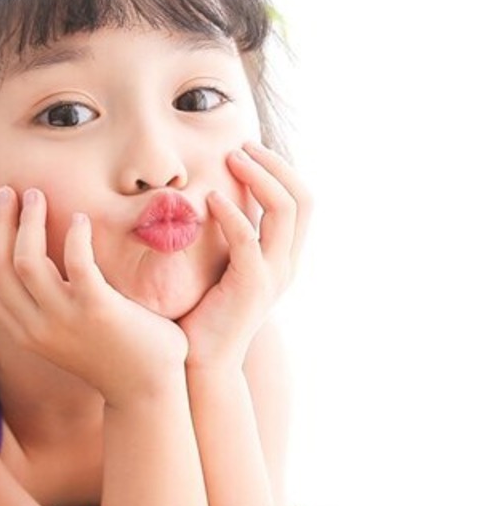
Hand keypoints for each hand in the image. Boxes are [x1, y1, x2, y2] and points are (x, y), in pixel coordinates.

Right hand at [0, 185, 187, 406]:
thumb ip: (41, 308)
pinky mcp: (98, 310)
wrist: (147, 391)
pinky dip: (74, 235)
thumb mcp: (60, 336)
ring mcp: (65, 319)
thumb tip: (29, 266)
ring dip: (28, 221)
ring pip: (27, 260)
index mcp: (24, 333)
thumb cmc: (108, 354)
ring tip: (37, 195)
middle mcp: (36, 327)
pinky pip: (76, 262)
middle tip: (7, 192)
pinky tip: (81, 219)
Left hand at [178, 142, 311, 368]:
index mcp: (284, 257)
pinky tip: (210, 197)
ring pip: (284, 212)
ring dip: (259, 178)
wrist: (202, 359)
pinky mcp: (251, 286)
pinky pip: (248, 240)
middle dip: (274, 165)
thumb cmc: (203, 310)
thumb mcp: (221, 266)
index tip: (249, 150)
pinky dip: (231, 213)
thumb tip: (207, 197)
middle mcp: (287, 263)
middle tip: (242, 146)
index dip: (280, 170)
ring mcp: (273, 275)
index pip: (301, 201)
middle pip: (302, 199)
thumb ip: (226, 237)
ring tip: (231, 158)